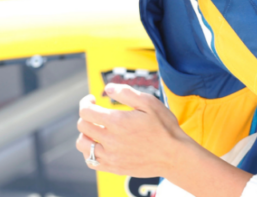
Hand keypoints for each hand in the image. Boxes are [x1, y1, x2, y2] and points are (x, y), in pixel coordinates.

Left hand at [75, 83, 192, 177]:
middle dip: (86, 115)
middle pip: (82, 126)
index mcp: (117, 122)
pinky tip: (99, 145)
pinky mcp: (114, 168)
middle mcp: (110, 141)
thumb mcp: (149, 102)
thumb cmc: (164, 127)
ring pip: (82, 145)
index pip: (86, 112)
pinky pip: (90, 161)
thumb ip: (126, 93)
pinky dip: (89, 152)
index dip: (85, 102)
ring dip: (85, 134)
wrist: (174, 155)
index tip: (92, 100)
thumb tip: (107, 88)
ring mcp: (111, 157)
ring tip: (96, 129)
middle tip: (96, 112)